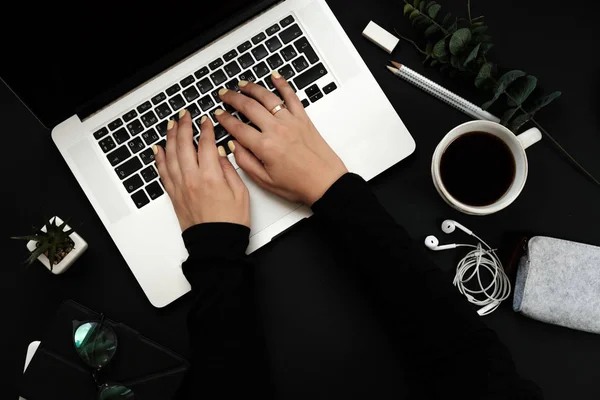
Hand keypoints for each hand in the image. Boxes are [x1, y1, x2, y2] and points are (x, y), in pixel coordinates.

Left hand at [153, 110, 249, 230]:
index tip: (205, 120)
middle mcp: (192, 179)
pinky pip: (163, 171)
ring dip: (170, 137)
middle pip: (183, 145)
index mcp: (211, 177)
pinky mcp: (174, 195)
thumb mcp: (240, 193)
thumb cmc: (230, 222)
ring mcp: (180, 186)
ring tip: (171, 125)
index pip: (205, 144)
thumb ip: (229, 170)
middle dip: (183, 126)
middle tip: (185, 115)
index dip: (205, 129)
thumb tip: (220, 155)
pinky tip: (159, 149)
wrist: (215, 243)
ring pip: (170, 155)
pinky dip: (160, 158)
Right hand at [215, 72, 347, 204]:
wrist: (325, 183)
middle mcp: (276, 130)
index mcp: (264, 147)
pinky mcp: (304, 119)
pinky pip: (291, 97)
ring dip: (252, 88)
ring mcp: (291, 122)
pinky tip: (275, 77)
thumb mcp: (265, 181)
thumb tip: (233, 146)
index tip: (218, 114)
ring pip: (267, 97)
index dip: (224, 119)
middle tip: (224, 94)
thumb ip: (245, 162)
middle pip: (249, 107)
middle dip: (232, 98)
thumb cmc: (298, 185)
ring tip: (242, 84)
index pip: (237, 128)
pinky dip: (283, 84)